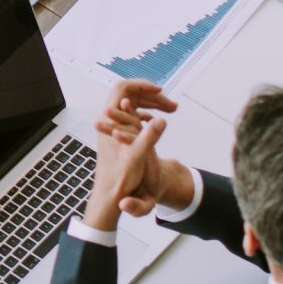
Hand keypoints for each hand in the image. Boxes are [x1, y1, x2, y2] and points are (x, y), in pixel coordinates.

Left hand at [89, 80, 195, 220]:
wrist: (110, 197)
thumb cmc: (120, 180)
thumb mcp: (138, 158)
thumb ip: (148, 138)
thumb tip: (160, 120)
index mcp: (110, 121)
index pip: (123, 88)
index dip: (142, 86)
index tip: (161, 91)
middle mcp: (110, 121)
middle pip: (131, 95)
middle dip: (153, 96)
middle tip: (173, 107)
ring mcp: (114, 127)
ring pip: (134, 105)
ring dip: (153, 105)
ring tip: (172, 111)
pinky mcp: (121, 135)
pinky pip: (134, 116)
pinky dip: (148, 115)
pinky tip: (158, 123)